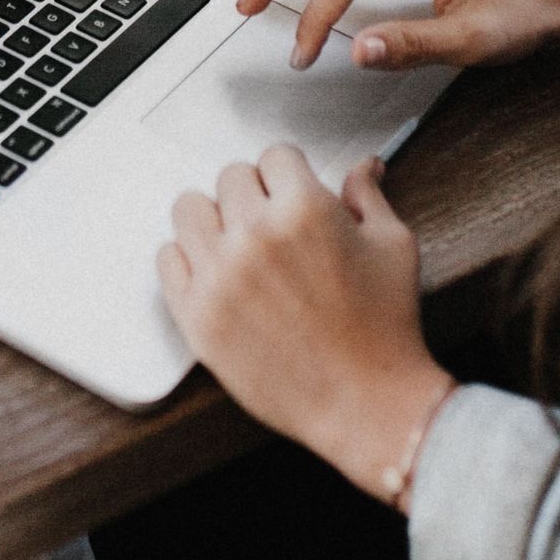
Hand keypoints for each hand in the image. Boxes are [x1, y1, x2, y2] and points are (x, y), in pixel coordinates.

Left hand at [158, 145, 454, 499]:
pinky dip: (188, 260)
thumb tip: (364, 166)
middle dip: (255, 194)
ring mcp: (220, 276)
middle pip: (230, 177)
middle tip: (272, 224)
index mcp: (304, 209)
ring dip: (214, 219)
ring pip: (189, 208)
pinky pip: (167, 259)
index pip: (275, 155)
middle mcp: (255, 235)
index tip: (293, 193)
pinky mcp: (197, 316)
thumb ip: (367, 196)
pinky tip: (216, 274)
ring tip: (237, 243)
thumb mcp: (392, 246)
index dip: (290, 174)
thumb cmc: (385, 329)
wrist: (367, 405)